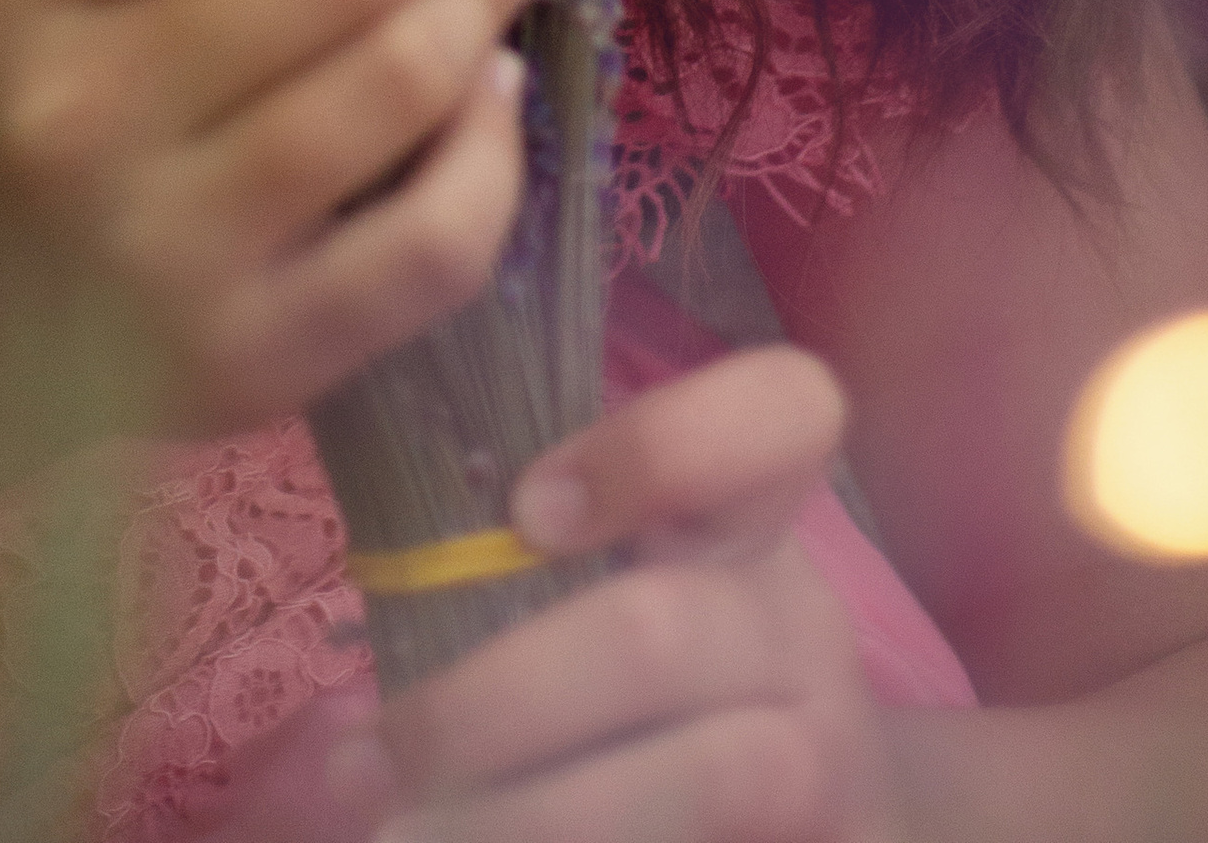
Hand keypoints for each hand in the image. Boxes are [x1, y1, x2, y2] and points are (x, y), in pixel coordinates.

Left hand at [322, 349, 905, 842]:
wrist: (810, 821)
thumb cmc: (655, 694)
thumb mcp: (613, 596)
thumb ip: (525, 559)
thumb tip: (365, 552)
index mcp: (746, 522)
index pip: (779, 408)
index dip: (663, 445)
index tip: (527, 511)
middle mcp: (798, 626)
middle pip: (663, 633)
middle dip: (493, 705)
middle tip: (368, 762)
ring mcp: (835, 751)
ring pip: (711, 773)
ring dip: (533, 814)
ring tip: (405, 837)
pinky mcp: (841, 840)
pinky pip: (728, 839)